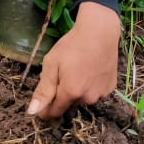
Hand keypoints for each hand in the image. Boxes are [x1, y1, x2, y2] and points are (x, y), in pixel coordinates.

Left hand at [27, 2, 120, 118]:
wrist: (100, 32)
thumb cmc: (72, 45)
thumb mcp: (51, 64)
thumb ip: (43, 90)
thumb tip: (32, 112)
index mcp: (70, 92)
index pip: (55, 111)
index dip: (46, 109)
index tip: (42, 102)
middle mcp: (87, 98)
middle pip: (69, 104)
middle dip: (63, 94)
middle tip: (62, 73)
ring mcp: (101, 93)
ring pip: (83, 98)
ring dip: (78, 90)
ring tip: (77, 70)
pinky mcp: (110, 87)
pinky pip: (96, 92)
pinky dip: (91, 85)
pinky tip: (90, 70)